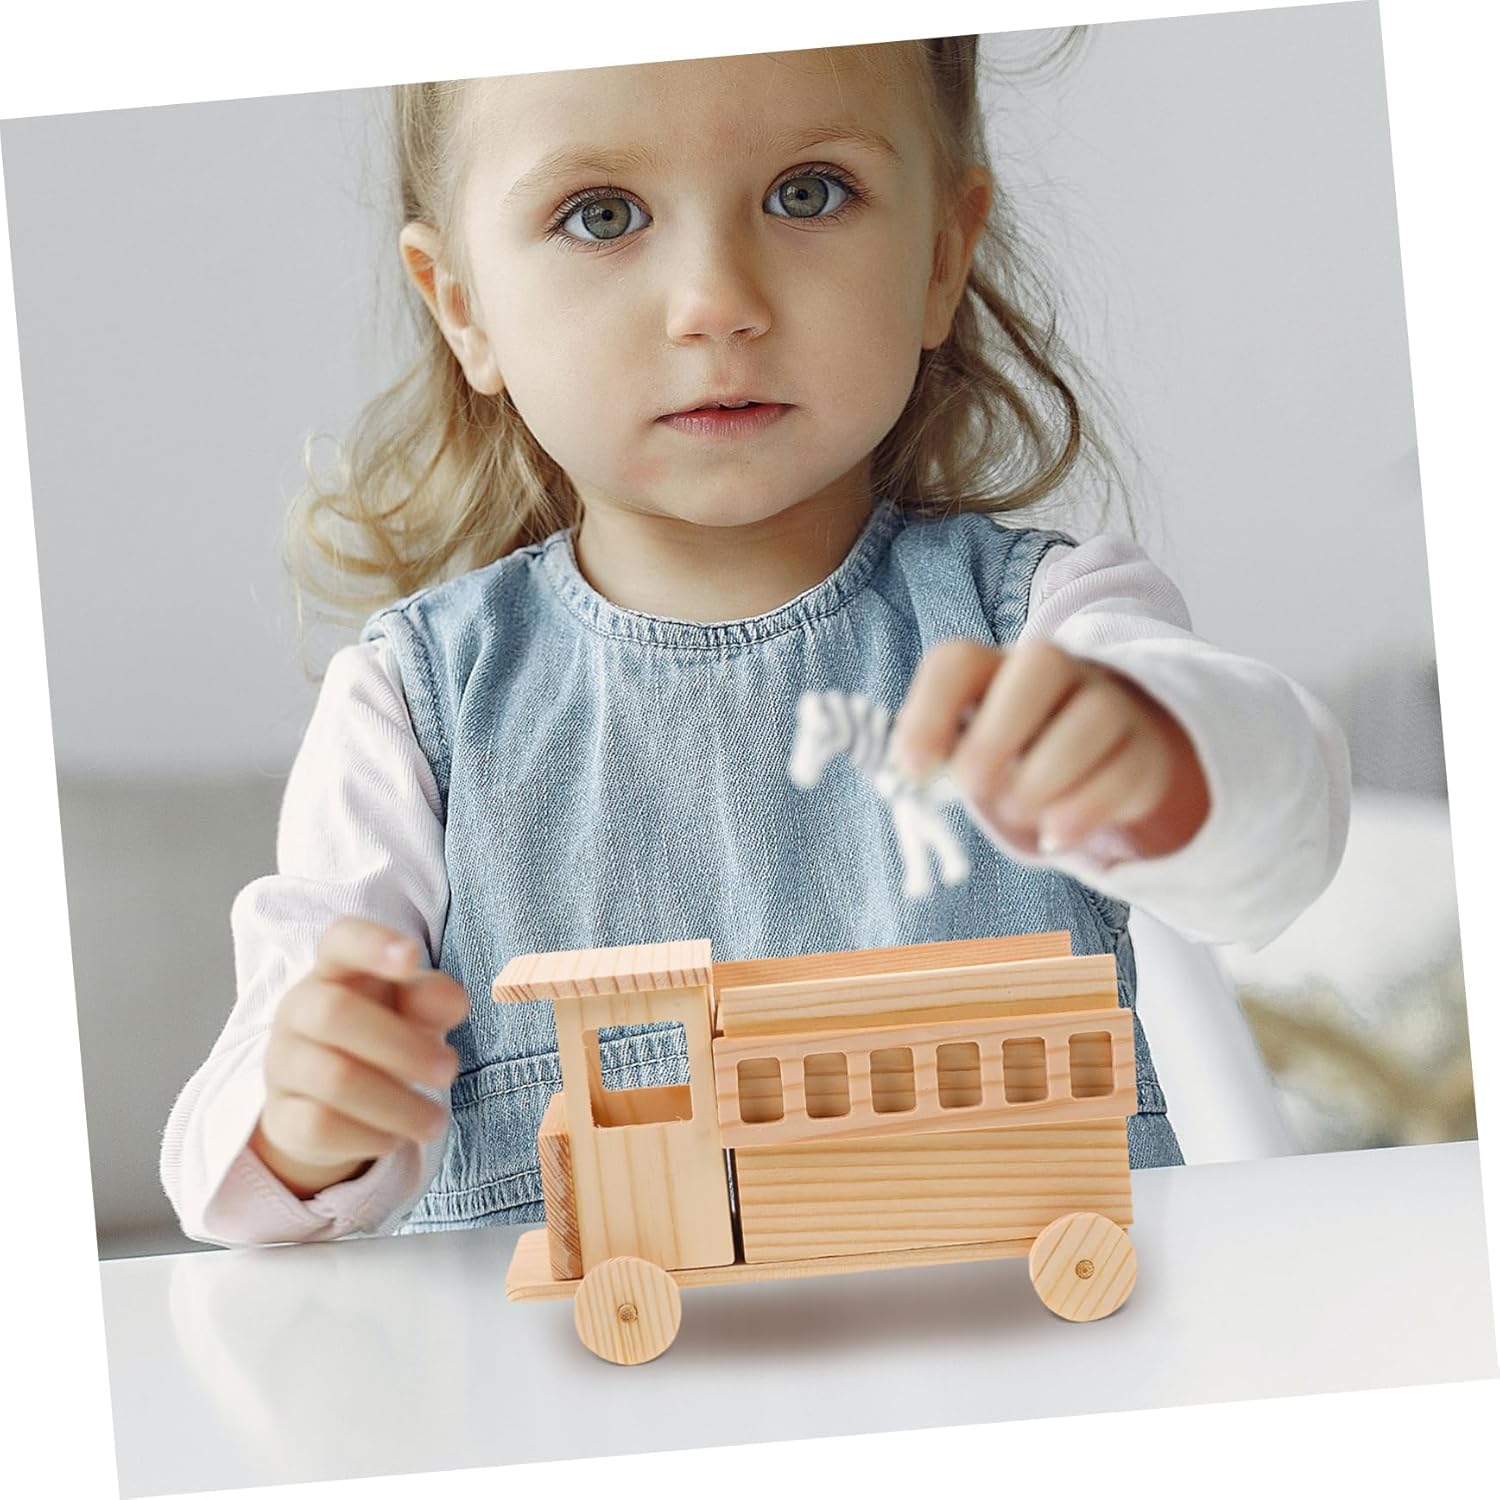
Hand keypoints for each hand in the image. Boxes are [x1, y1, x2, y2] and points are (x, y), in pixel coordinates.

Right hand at [251, 917, 469, 1198]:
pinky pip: (318, 1127)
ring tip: (435, 1120)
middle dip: (402, 1046)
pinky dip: (367, 1136)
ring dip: (396, 1103)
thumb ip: (434, 998)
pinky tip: (395, 1139)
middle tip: (449, 1071)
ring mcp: (282, 1063)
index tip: (412, 957)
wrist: (331, 1101)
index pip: (341, 940)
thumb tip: (452, 1002)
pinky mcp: (279, 1116)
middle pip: (335, 1014)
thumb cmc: (383, 1034)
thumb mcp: (414, 1011)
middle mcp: (299, 1009)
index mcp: (335, 969)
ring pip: (333, 1079)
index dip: (373, 943)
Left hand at [891, 639, 1208, 858]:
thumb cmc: (1009, 753)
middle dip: (998, 734)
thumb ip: (940, 759)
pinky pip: (1125, 771)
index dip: (929, 712)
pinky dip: (1084, 811)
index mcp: (992, 668)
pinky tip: (1055, 835)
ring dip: (1045, 777)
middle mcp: (1053, 672)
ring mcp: (1106, 704)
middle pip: (1041, 665)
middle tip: (974, 787)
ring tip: (1016, 811)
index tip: (914, 770)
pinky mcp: (1142, 752)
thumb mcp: (966, 752)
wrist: (1093, 758)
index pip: (958, 661)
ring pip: (1093, 717)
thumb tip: (910, 780)